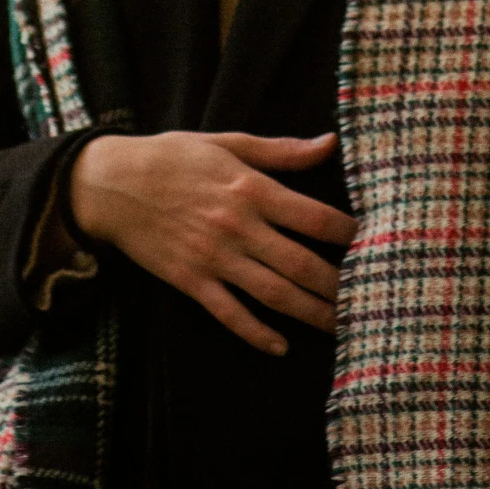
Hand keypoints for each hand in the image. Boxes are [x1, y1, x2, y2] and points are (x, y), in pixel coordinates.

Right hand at [69, 129, 356, 356]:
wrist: (112, 183)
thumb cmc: (174, 156)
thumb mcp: (228, 142)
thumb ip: (282, 150)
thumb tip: (330, 142)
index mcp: (250, 187)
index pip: (313, 217)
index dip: (348, 234)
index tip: (376, 243)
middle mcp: (237, 226)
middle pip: (301, 264)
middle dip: (340, 285)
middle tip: (371, 299)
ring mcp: (214, 258)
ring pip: (273, 294)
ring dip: (310, 314)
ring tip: (342, 328)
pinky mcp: (191, 281)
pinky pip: (230, 314)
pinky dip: (256, 333)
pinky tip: (280, 346)